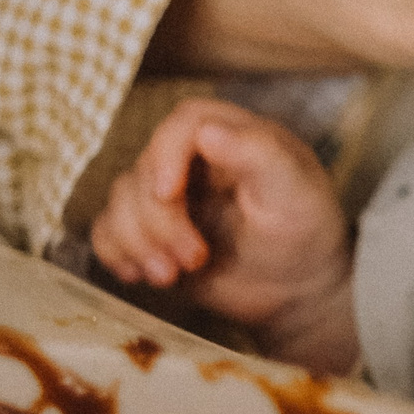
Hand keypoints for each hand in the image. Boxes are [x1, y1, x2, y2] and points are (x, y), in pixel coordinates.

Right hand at [90, 99, 358, 373]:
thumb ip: (259, 155)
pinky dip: (116, 253)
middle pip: (144, 169)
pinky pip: (107, 230)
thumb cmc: (305, 234)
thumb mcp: (296, 193)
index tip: (167, 193)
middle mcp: (193, 159)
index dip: (165, 154)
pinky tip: (141, 276)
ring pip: (120, 200)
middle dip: (159, 220)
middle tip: (194, 260)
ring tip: (171, 275)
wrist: (297, 290)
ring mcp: (168, 196)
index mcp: (233, 135)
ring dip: (138, 241)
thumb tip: (207, 130)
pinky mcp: (151, 232)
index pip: (183, 123)